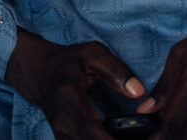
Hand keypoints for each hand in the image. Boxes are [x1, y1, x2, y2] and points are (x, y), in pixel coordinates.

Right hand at [4, 27, 144, 139]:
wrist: (40, 73)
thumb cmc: (68, 62)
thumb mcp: (93, 54)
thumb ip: (117, 71)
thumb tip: (139, 92)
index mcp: (69, 100)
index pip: (91, 131)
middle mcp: (63, 123)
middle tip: (147, 138)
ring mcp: (62, 134)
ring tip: (137, 137)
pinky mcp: (65, 139)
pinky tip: (120, 138)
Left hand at [136, 1, 186, 139]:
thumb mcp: (179, 55)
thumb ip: (162, 88)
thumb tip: (143, 111)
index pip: (169, 129)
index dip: (151, 138)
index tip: (136, 135)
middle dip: (157, 138)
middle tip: (143, 130)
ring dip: (172, 138)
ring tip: (157, 129)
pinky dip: (185, 138)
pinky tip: (175, 131)